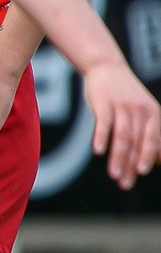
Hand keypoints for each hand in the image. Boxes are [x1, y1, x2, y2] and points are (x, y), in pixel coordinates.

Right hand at [83, 60, 160, 188]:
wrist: (107, 68)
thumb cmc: (125, 96)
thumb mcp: (144, 113)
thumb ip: (150, 136)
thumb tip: (160, 160)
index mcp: (154, 114)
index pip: (152, 140)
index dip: (148, 156)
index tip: (141, 173)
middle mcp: (141, 110)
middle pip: (136, 142)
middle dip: (131, 164)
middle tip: (124, 184)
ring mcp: (122, 106)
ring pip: (122, 136)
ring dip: (117, 157)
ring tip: (113, 175)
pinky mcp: (104, 103)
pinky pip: (104, 123)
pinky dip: (101, 137)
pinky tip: (98, 151)